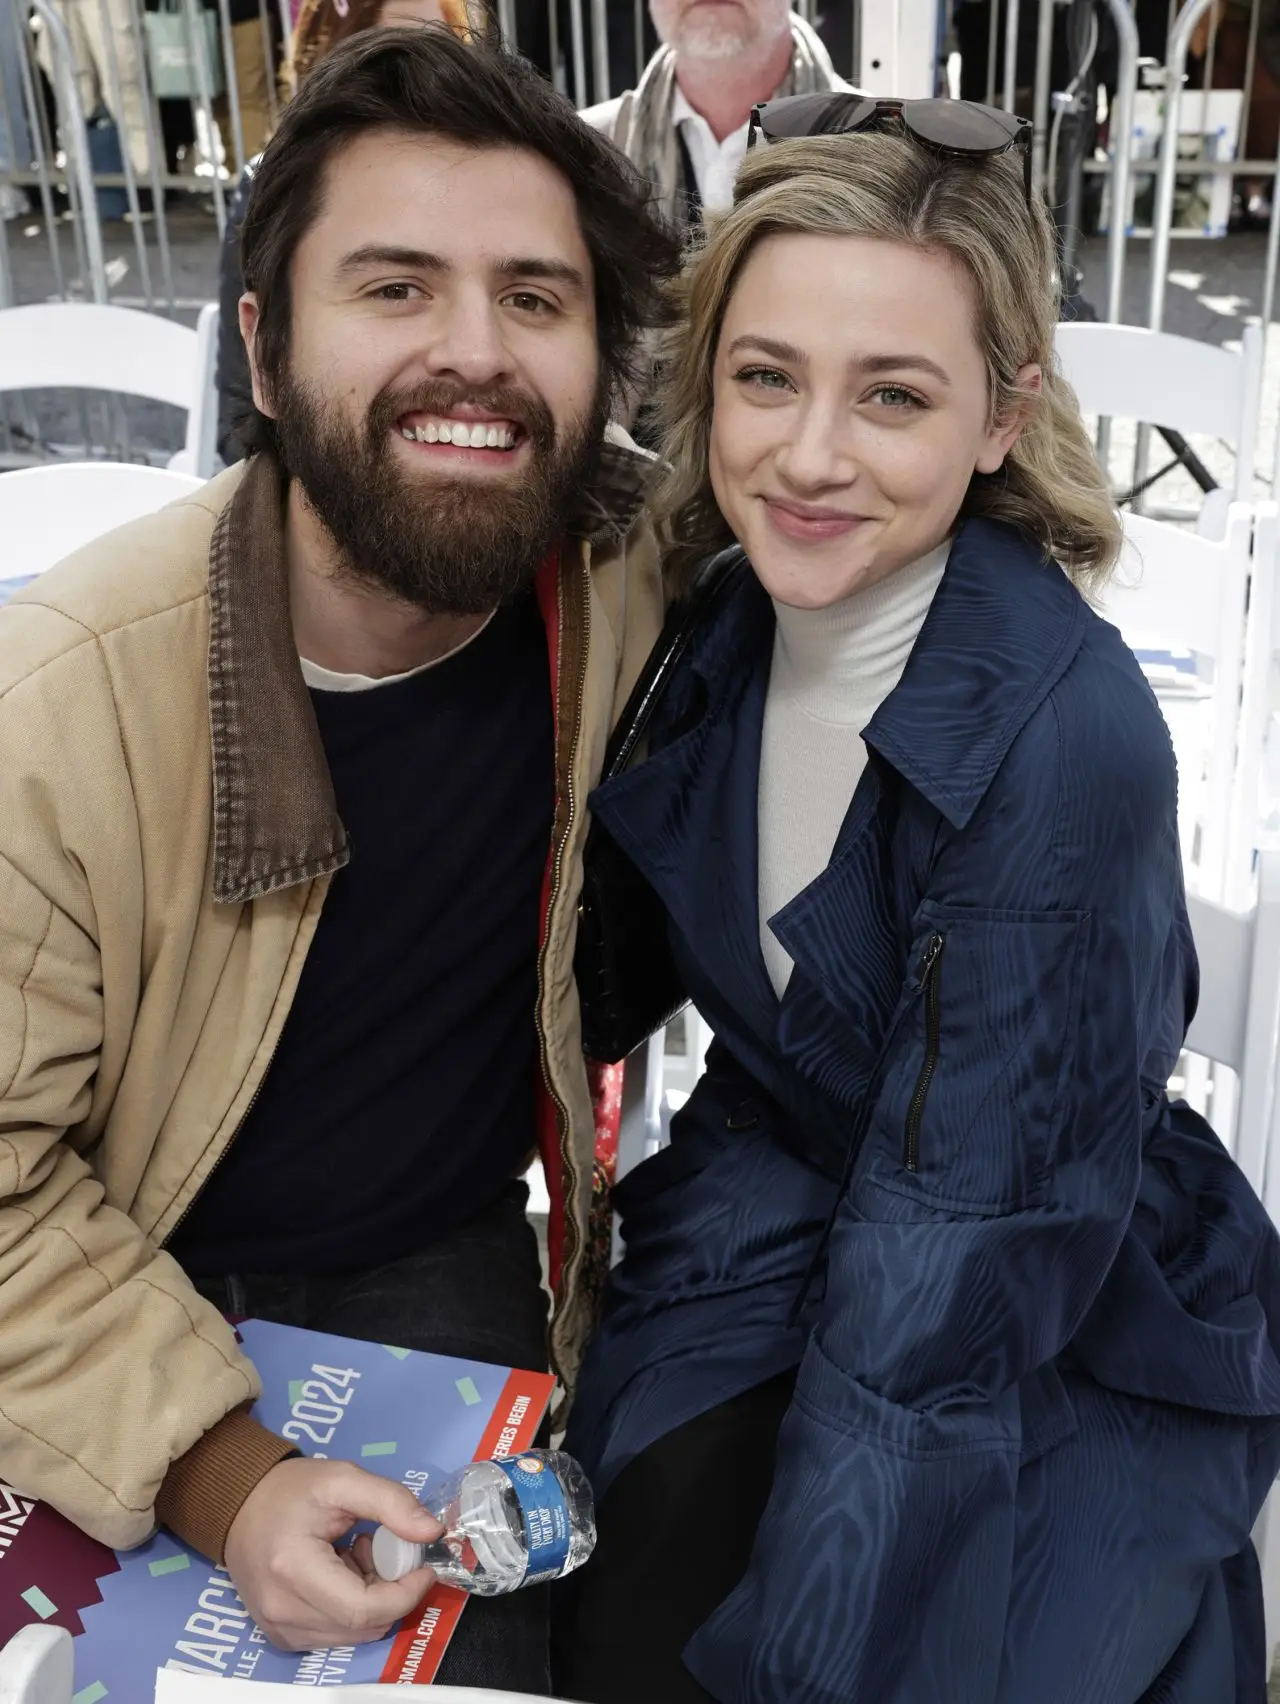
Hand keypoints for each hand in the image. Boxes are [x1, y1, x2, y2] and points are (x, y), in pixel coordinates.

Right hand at [224, 1456, 441, 1650]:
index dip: (405, 1593)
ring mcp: (279, 1629)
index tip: (423, 1566)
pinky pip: (335, 1635)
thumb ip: (391, 1502)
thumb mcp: (343, 1479)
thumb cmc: (289, 1490)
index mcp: (293, 1570)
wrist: (240, 1505)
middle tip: (382, 1548)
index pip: (363, 1609)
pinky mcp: (281, 1636)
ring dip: (372, 1600)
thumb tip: (431, 1532)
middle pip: (362, 1625)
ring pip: (352, 1635)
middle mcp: (282, 1611)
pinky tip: (340, 1572)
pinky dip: (352, 1609)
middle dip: (390, 1591)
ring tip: (356, 1555)